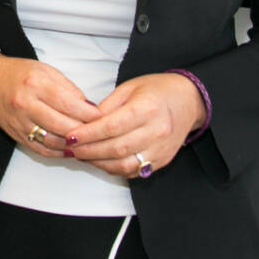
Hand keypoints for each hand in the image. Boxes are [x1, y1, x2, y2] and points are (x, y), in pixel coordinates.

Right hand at [0, 54, 99, 156]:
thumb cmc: (19, 73)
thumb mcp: (45, 70)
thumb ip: (68, 88)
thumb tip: (88, 107)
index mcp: (35, 84)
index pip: (67, 103)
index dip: (87, 113)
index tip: (101, 116)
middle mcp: (25, 104)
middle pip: (61, 125)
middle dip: (83, 130)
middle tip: (98, 132)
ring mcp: (20, 122)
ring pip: (52, 141)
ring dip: (72, 145)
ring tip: (87, 143)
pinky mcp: (16, 135)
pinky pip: (41, 149)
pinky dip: (58, 152)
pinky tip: (69, 150)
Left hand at [64, 73, 205, 177]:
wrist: (189, 101)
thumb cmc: (157, 90)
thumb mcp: (129, 87)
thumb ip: (107, 106)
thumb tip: (85, 122)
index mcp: (148, 109)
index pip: (112, 126)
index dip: (89, 134)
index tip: (70, 136)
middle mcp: (157, 131)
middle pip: (117, 148)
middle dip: (89, 151)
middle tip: (70, 149)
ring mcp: (161, 149)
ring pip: (124, 165)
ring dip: (99, 163)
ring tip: (81, 156)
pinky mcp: (162, 161)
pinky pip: (134, 171)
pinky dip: (114, 169)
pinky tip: (100, 161)